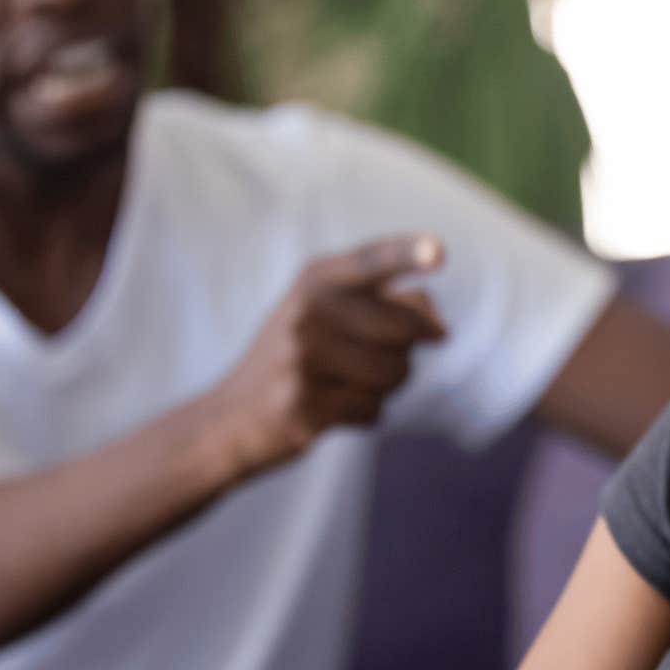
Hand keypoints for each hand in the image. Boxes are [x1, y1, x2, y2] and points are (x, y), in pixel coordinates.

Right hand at [204, 233, 447, 475]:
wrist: (229, 418)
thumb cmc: (299, 358)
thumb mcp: (330, 314)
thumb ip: (389, 304)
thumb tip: (438, 326)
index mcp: (316, 279)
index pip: (371, 261)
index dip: (408, 254)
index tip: (440, 251)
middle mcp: (307, 312)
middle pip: (404, 330)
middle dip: (406, 352)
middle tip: (377, 361)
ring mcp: (302, 358)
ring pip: (394, 373)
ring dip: (386, 387)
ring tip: (347, 385)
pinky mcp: (303, 405)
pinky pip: (373, 411)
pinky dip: (365, 415)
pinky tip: (331, 409)